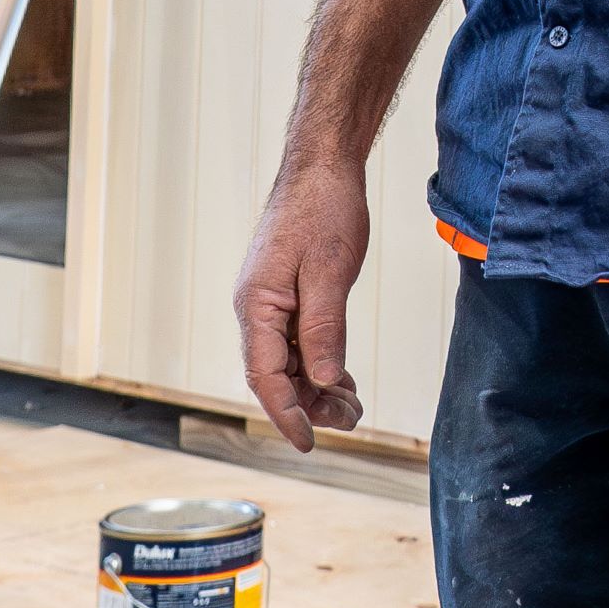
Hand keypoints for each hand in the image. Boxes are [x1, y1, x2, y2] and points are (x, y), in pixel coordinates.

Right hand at [232, 157, 372, 448]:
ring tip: (353, 407)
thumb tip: (320, 381)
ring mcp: (270, 302)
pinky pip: (297, 342)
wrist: (323, 165)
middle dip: (310, 405)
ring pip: (288, 362)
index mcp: (256, 305)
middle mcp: (256, 309)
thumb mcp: (330, 272)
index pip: (265, 377)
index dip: (287, 414)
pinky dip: (319, 364)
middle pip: (276, 375)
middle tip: (351, 420)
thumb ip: (323, 329)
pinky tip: (342, 379)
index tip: (309, 443)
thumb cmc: (324, 208)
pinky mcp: (286, 295)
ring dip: (317, 387)